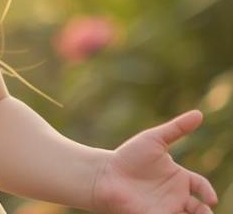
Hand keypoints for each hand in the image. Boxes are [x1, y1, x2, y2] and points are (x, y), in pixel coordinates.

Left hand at [90, 109, 218, 213]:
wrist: (105, 174)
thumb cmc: (129, 156)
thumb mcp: (154, 140)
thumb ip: (176, 128)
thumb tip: (199, 113)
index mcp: (180, 178)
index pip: (202, 187)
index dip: (208, 192)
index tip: (210, 197)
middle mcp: (177, 196)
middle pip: (201, 209)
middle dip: (206, 213)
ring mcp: (167, 209)